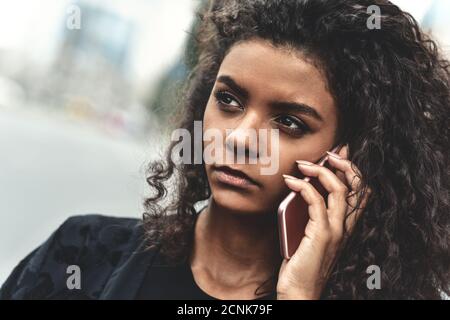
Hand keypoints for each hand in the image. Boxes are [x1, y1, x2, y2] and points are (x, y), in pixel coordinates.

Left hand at [276, 145, 369, 298]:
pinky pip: (316, 202)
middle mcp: (346, 228)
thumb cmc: (301, 263)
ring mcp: (336, 232)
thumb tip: (301, 189)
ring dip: (321, 171)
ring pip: (340, 190)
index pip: (360, 192)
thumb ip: (309, 214)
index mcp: (345, 227)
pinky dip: (303, 186)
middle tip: (328, 154)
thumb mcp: (306, 233)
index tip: (337, 155)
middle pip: (358, 187)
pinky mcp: (322, 236)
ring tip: (304, 163)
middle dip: (345, 164)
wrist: (298, 291)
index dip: (352, 170)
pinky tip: (290, 182)